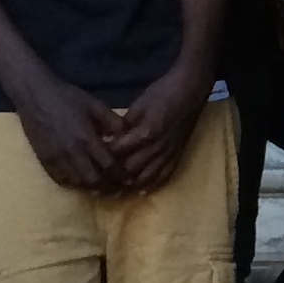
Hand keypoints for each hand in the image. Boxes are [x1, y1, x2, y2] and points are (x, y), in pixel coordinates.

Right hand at [8, 72, 130, 193]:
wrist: (34, 94)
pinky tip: (80, 182)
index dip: (121, 176)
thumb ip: (112, 121)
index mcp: (87, 139)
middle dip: (107, 187)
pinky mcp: (44, 159)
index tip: (128, 180)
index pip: (109, 166)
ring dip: (90, 187)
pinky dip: (72, 183)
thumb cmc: (66, 97)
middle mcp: (72, 152)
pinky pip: (59, 179)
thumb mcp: (95, 104)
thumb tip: (125, 136)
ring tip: (100, 188)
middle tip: (116, 188)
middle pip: (93, 180)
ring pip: (76, 182)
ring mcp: (56, 157)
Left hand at [106, 67, 208, 195]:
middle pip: (130, 170)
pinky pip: (163, 176)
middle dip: (113, 178)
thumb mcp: (138, 104)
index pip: (118, 152)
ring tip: (115, 192)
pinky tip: (140, 192)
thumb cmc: (163, 92)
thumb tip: (109, 138)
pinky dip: (150, 186)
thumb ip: (124, 124)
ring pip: (146, 178)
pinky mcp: (177, 156)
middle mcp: (157, 148)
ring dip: (129, 187)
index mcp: (146, 132)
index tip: (92, 160)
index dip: (104, 157)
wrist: (191, 90)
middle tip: (98, 181)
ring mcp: (169, 154)